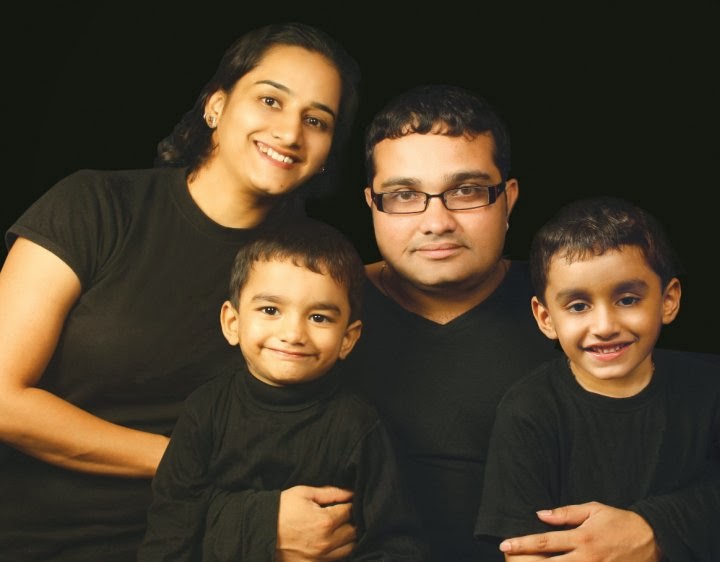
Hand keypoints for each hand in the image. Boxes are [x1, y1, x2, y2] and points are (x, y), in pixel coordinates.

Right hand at [276, 485, 356, 561]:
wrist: (260, 530)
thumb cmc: (281, 509)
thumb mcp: (304, 493)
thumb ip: (331, 492)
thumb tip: (351, 492)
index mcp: (325, 521)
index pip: (350, 511)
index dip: (348, 505)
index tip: (343, 503)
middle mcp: (326, 542)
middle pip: (353, 531)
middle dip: (349, 521)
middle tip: (340, 516)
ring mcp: (320, 558)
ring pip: (349, 548)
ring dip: (346, 538)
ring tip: (335, 529)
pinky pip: (336, 560)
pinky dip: (336, 551)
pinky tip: (328, 542)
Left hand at [499, 502, 661, 560]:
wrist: (654, 540)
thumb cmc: (620, 522)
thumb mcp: (593, 510)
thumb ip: (566, 513)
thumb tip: (540, 514)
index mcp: (582, 537)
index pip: (545, 542)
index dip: (523, 543)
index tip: (505, 544)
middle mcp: (587, 557)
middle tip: (508, 559)